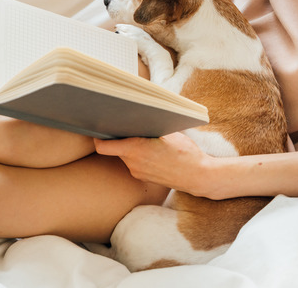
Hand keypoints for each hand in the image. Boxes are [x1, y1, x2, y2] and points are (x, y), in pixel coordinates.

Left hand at [94, 132, 215, 196]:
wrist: (199, 176)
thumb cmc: (186, 153)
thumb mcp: (168, 133)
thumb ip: (149, 127)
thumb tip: (137, 118)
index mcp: (135, 149)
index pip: (103, 146)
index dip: (99, 136)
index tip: (101, 127)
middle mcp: (133, 163)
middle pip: (116, 148)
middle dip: (120, 138)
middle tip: (129, 126)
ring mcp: (138, 173)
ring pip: (126, 156)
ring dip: (131, 148)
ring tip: (147, 139)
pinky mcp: (144, 178)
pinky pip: (135, 163)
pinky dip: (139, 156)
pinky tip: (153, 151)